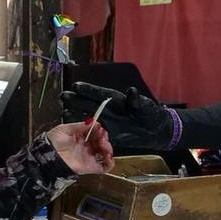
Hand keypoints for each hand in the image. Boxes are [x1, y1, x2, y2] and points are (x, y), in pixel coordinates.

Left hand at [48, 120, 114, 174]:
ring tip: (104, 145)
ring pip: (105, 153)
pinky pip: (104, 167)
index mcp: (80, 137)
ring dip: (108, 148)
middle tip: (102, 137)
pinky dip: (110, 162)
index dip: (99, 130)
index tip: (99, 128)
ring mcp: (89, 157)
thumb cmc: (52, 143)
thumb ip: (79, 126)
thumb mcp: (64, 129)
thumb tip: (93, 121)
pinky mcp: (90, 167)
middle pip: (101, 142)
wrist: (47, 158)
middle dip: (104, 138)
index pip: (95, 132)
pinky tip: (108, 156)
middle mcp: (86, 147)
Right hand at [59, 81, 174, 151]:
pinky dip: (84, 129)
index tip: (76, 86)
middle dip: (77, 100)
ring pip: (90, 116)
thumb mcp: (146, 107)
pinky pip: (95, 130)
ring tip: (63, 111)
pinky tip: (74, 128)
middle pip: (91, 103)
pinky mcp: (110, 133)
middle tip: (63, 96)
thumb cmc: (153, 114)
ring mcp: (109, 121)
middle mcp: (110, 109)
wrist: (157, 131)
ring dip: (77, 113)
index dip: (89, 90)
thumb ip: (137, 101)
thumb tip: (131, 91)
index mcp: (118, 100)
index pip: (101, 94)